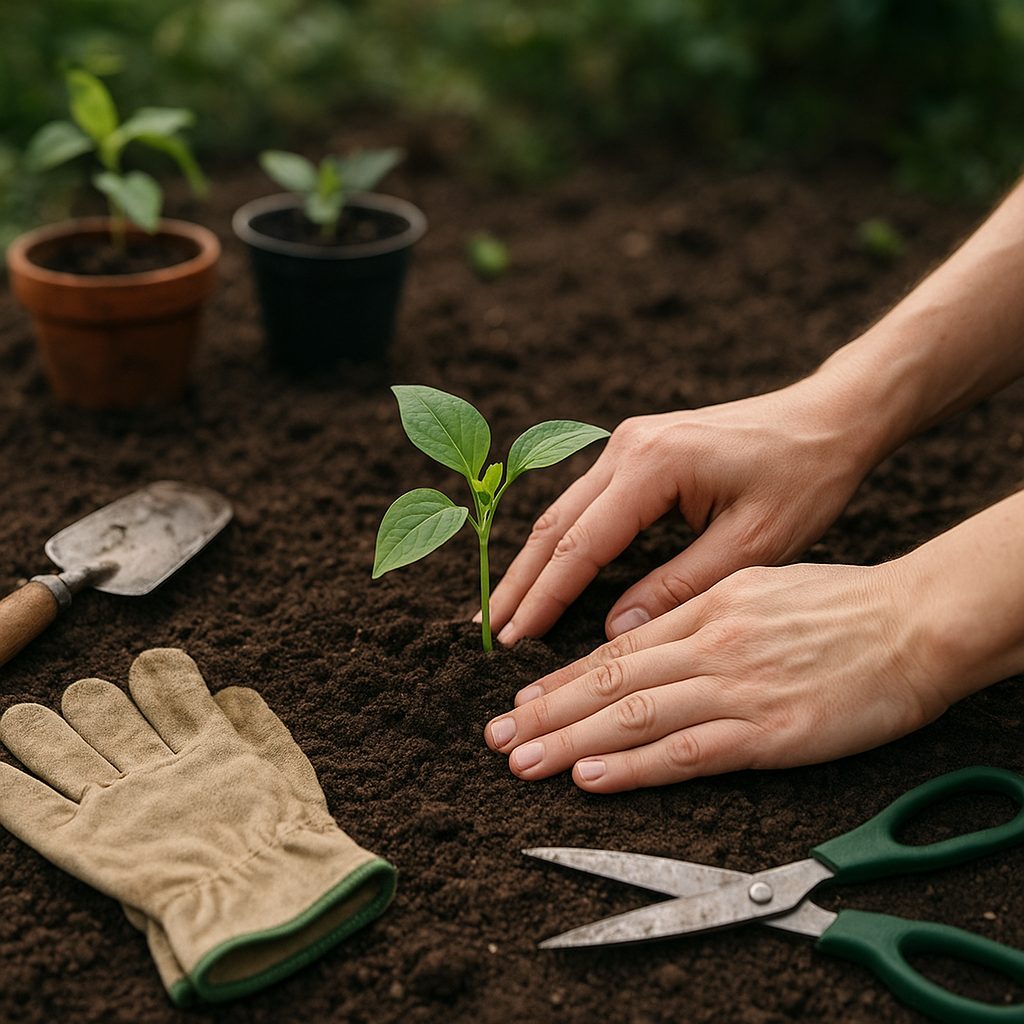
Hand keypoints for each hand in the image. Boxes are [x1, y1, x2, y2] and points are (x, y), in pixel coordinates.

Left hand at [483, 561, 954, 791]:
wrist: (914, 622)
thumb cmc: (845, 606)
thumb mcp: (762, 586)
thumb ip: (703, 613)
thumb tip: (652, 635)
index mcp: (707, 608)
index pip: (618, 650)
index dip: (565, 680)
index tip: (525, 701)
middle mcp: (709, 645)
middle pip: (610, 682)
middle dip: (546, 713)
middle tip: (497, 737)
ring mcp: (736, 686)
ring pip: (633, 716)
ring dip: (570, 743)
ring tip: (522, 762)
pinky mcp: (768, 729)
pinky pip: (686, 750)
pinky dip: (633, 765)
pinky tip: (590, 777)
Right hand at [486, 375, 878, 644]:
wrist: (830, 417)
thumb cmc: (804, 477)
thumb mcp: (753, 544)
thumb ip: (680, 585)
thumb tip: (615, 630)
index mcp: (654, 464)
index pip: (581, 544)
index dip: (545, 597)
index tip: (513, 640)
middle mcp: (629, 446)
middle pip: (556, 524)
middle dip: (520, 580)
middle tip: (486, 629)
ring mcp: (629, 442)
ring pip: (565, 511)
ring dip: (535, 562)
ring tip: (505, 609)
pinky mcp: (639, 448)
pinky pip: (587, 502)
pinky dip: (564, 542)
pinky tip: (548, 571)